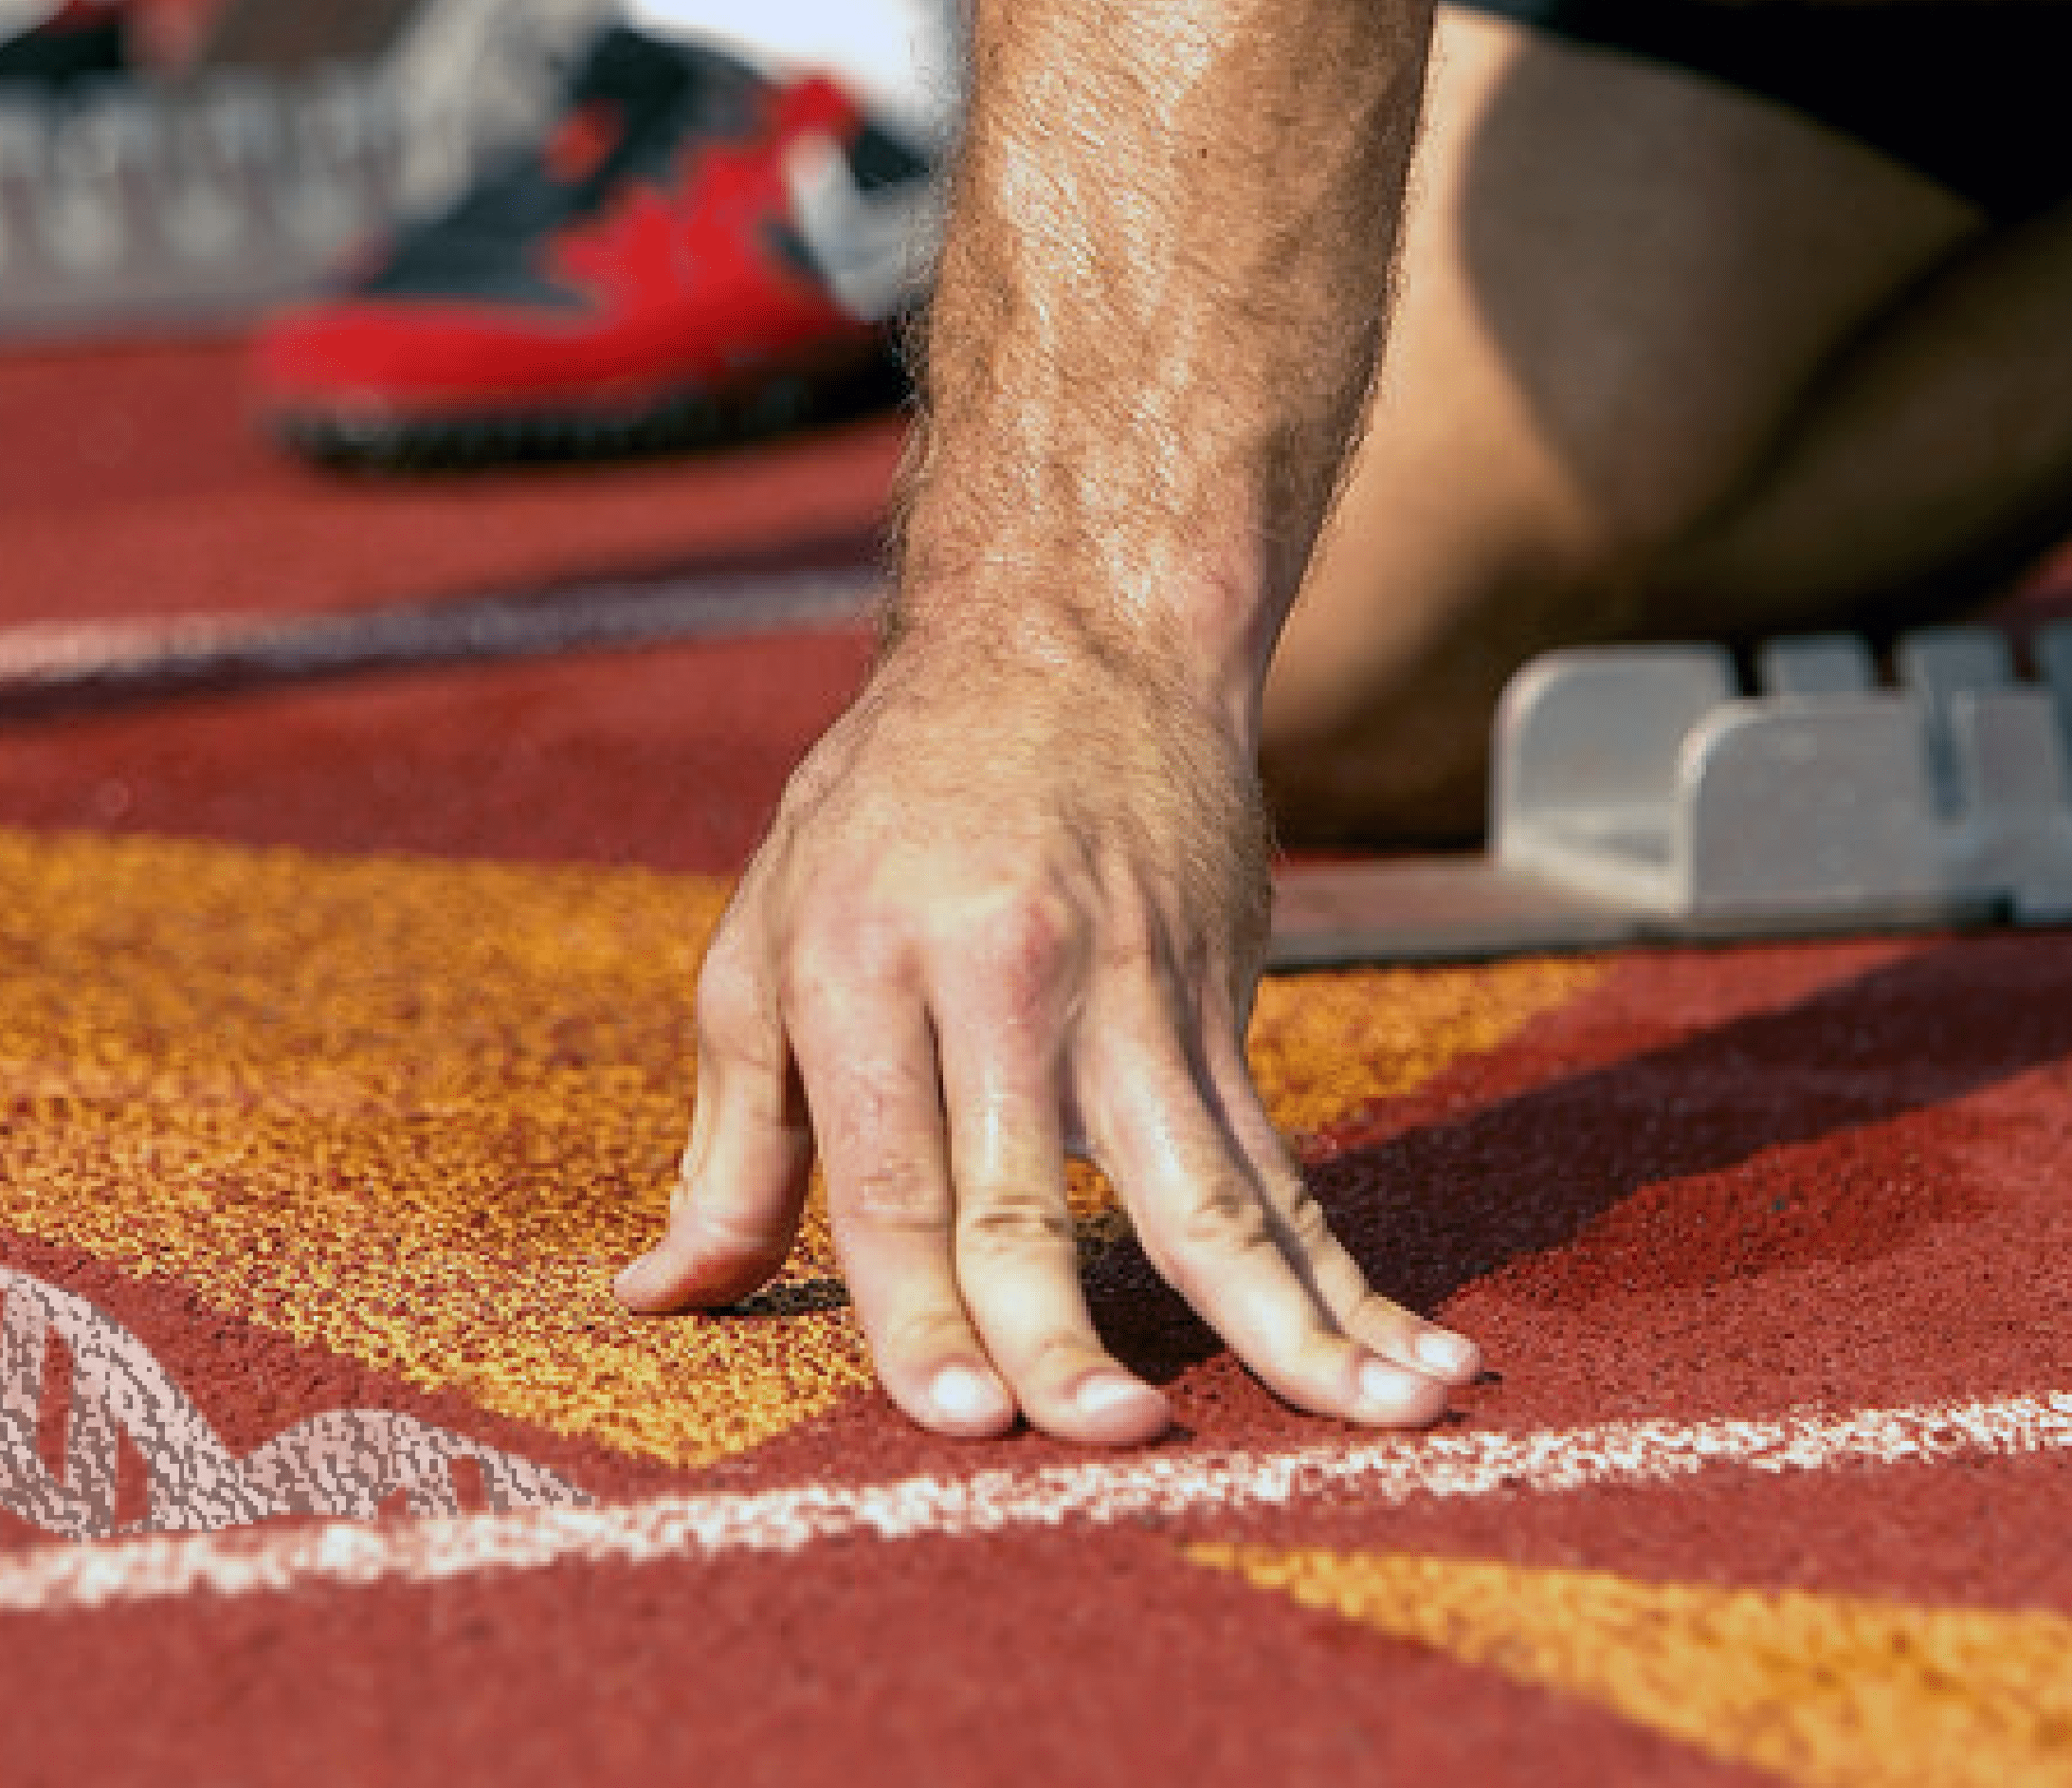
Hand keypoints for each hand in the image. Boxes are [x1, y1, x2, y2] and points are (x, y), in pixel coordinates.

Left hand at [615, 642, 1481, 1441]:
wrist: (1073, 635)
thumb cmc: (888, 805)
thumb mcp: (766, 939)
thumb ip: (731, 1140)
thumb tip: (656, 1298)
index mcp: (861, 964)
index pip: (892, 1175)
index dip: (920, 1309)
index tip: (958, 1419)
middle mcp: (1002, 978)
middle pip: (1034, 1192)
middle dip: (1071, 1334)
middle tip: (1104, 1437)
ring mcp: (1133, 992)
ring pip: (1206, 1188)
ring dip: (1287, 1322)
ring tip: (1360, 1417)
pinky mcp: (1222, 1004)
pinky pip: (1283, 1169)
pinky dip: (1348, 1275)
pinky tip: (1414, 1358)